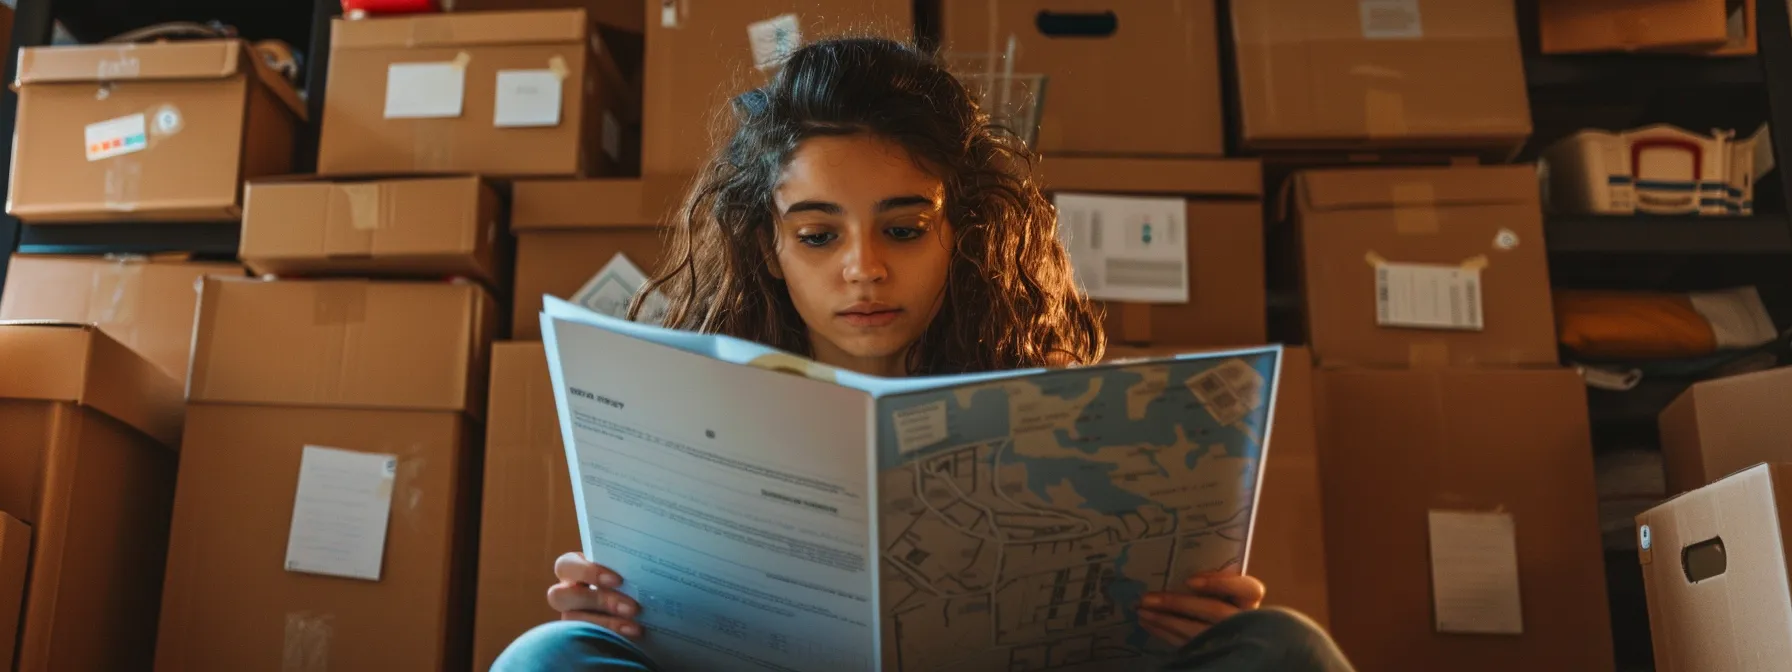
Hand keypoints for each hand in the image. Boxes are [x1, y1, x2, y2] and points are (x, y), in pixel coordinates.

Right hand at [546, 552, 642, 637]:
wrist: (641, 605)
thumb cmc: (632, 577)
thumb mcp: (629, 567)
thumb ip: (630, 563)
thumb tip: (655, 552)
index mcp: (575, 568)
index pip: (566, 566)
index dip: (588, 572)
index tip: (619, 580)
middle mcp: (567, 592)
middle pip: (561, 596)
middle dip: (599, 601)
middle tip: (633, 608)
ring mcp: (571, 616)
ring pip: (573, 621)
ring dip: (607, 624)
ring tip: (636, 627)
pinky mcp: (579, 635)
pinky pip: (585, 640)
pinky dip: (610, 638)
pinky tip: (632, 637)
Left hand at [1136, 572, 1265, 647]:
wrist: (1223, 633)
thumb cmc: (1218, 598)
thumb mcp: (1220, 588)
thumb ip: (1211, 581)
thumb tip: (1175, 571)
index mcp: (1248, 600)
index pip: (1249, 589)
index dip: (1221, 583)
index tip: (1190, 581)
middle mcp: (1243, 620)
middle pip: (1215, 611)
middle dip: (1178, 604)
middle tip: (1147, 598)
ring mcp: (1228, 638)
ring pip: (1198, 631)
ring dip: (1164, 621)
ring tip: (1141, 611)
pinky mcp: (1211, 652)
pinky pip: (1187, 645)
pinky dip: (1164, 633)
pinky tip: (1148, 624)